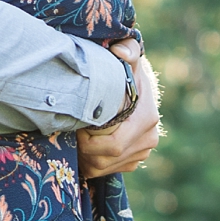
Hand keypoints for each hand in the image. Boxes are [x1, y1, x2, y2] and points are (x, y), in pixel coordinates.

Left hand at [76, 38, 161, 179]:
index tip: (77, 127)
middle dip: (82, 151)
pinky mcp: (134, 161)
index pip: (112, 145)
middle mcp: (148, 140)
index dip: (88, 142)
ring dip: (83, 157)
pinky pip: (105, 171)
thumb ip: (127, 51)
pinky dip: (90, 162)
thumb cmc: (127, 72)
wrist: (137, 86)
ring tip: (76, 139)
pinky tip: (85, 146)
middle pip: (104, 160)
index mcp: (146, 120)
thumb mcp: (128, 59)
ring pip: (102, 168)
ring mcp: (142, 153)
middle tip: (71, 134)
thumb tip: (120, 49)